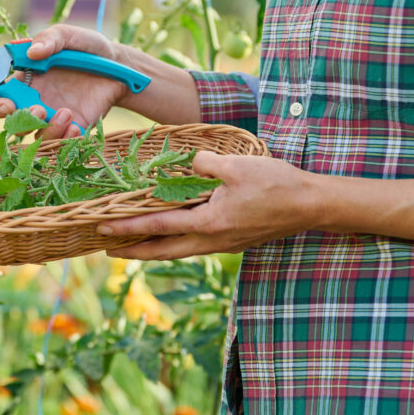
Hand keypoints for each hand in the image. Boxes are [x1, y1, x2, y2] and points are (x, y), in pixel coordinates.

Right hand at [0, 24, 131, 138]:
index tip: (7, 105)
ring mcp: (54, 118)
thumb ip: (49, 39)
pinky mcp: (74, 128)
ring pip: (38, 138)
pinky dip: (66, 138)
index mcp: (27, 82)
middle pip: (14, 125)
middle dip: (22, 123)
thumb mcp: (68, 36)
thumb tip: (32, 52)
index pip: (0, 99)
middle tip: (39, 110)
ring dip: (47, 130)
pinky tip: (75, 125)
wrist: (119, 66)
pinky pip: (63, 143)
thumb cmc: (88, 49)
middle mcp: (36, 103)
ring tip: (66, 113)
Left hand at [97, 152, 324, 259]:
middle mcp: (212, 240)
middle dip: (134, 251)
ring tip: (133, 244)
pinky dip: (175, 243)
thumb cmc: (276, 184)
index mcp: (208, 222)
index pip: (157, 225)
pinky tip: (171, 235)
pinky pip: (195, 246)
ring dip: (154, 249)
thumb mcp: (236, 165)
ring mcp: (223, 244)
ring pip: (179, 251)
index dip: (127, 226)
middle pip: (163, 251)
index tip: (102, 229)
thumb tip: (188, 163)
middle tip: (107, 250)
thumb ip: (204, 163)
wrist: (311, 205)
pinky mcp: (233, 241)